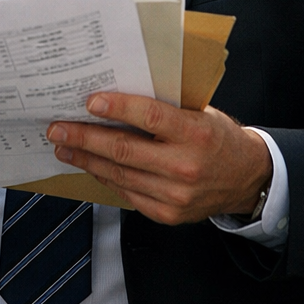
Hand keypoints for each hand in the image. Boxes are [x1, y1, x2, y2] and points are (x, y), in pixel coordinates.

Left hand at [47, 93, 271, 224]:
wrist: (246, 178)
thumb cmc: (217, 136)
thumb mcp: (199, 111)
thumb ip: (165, 104)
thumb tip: (117, 89)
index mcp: (196, 133)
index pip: (151, 116)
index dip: (118, 107)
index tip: (89, 100)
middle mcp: (185, 167)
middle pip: (125, 150)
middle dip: (85, 137)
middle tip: (57, 127)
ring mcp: (176, 195)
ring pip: (120, 174)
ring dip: (86, 159)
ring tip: (63, 145)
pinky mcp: (168, 214)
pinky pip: (127, 192)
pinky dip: (104, 177)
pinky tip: (88, 163)